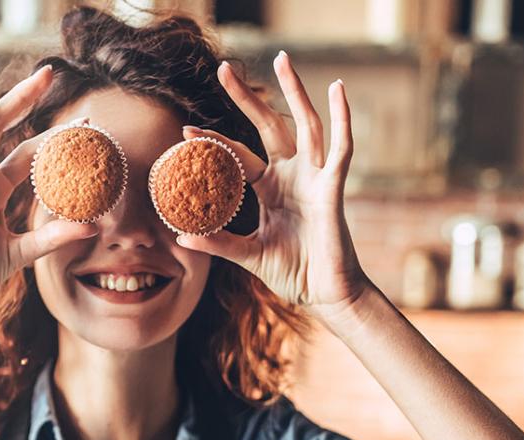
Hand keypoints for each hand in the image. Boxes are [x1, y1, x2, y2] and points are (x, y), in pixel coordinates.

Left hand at [176, 52, 370, 321]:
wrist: (325, 295)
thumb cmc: (292, 273)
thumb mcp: (248, 254)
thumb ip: (219, 243)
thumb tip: (181, 237)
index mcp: (270, 189)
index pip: (238, 156)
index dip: (214, 142)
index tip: (185, 131)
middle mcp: (292, 176)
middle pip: (268, 126)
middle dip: (247, 98)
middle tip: (223, 68)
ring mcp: (314, 178)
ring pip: (305, 124)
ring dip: (295, 91)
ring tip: (282, 59)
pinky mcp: (333, 187)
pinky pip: (339, 148)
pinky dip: (342, 119)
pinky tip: (338, 90)